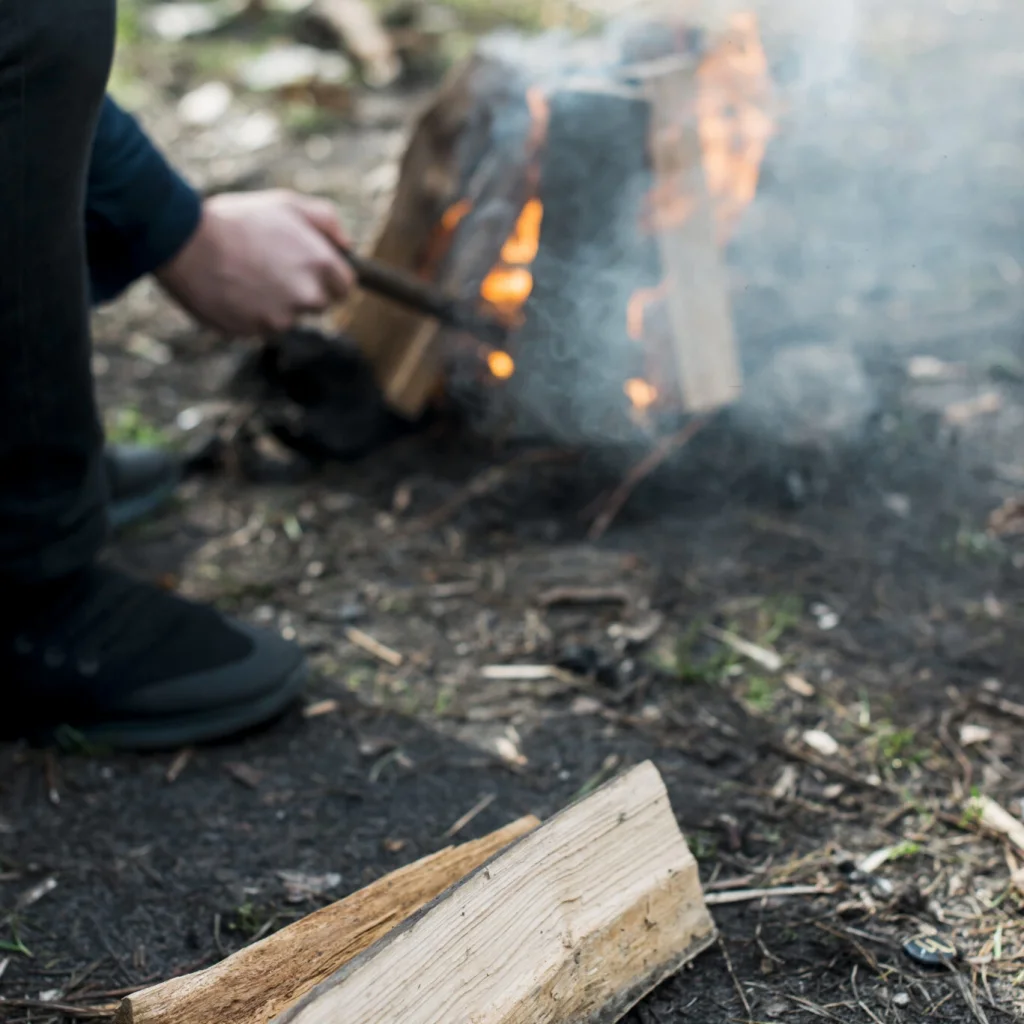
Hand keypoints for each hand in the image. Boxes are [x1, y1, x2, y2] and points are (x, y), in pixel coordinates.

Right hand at [155, 189, 355, 334]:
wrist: (184, 242)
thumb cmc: (237, 219)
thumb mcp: (287, 204)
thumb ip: (326, 221)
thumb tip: (347, 246)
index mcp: (321, 264)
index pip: (345, 287)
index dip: (329, 278)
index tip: (311, 270)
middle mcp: (307, 296)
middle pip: (319, 305)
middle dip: (303, 291)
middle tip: (273, 268)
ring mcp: (281, 319)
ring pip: (288, 318)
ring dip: (275, 304)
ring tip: (246, 276)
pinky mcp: (255, 333)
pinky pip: (260, 327)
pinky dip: (250, 314)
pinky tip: (232, 290)